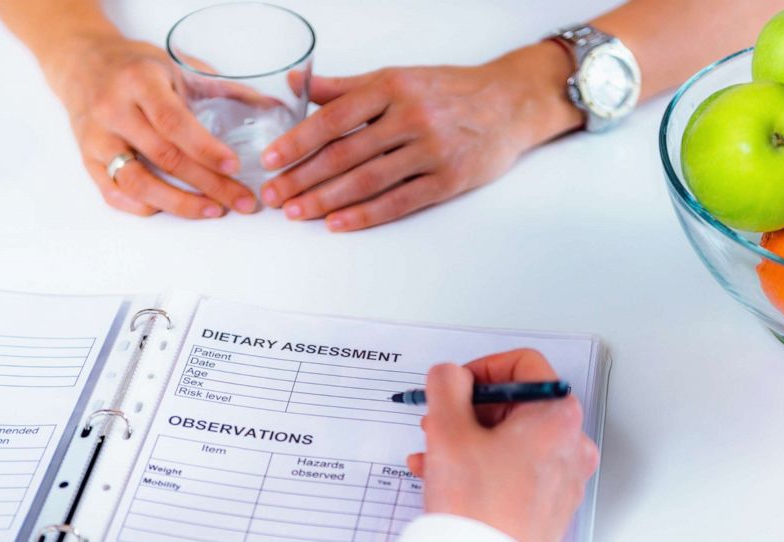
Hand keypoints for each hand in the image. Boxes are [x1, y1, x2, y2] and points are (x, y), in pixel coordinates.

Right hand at [47, 34, 256, 218]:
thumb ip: (221, 88)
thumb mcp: (177, 66)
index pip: (174, 122)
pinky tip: (173, 210)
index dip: (206, 149)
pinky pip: (114, 194)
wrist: (83, 64)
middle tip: (242, 201)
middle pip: (164, 157)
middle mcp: (113, 110)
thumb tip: (271, 107)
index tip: (235, 167)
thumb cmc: (137, 68)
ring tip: (213, 211)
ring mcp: (97, 138)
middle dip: (208, 184)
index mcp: (139, 82)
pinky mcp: (87, 160)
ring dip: (179, 203)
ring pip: (137, 183)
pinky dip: (144, 208)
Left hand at [260, 42, 581, 231]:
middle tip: (275, 195)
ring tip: (297, 212)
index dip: (298, 141)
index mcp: (392, 87)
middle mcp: (410, 116)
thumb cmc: (451, 90)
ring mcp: (431, 150)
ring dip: (326, 200)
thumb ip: (347, 86)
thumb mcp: (399, 77)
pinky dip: (364, 215)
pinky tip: (338, 223)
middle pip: (344, 154)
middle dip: (302, 177)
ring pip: (367, 180)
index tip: (271, 159)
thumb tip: (299, 84)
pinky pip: (398, 202)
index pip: (333, 118)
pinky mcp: (448, 180)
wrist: (511, 103)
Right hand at [408, 349, 598, 541]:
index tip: (455, 385)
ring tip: (432, 453)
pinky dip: (479, 464)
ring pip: (509, 438)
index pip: (524, 365)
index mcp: (557, 416)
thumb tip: (451, 375)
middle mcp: (569, 444)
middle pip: (515, 403)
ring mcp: (561, 477)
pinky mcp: (548, 504)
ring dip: (466, 438)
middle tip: (438, 420)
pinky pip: (512, 468)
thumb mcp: (448, 430)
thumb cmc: (479, 508)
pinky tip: (443, 476)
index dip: (481, 368)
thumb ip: (446, 386)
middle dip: (468, 409)